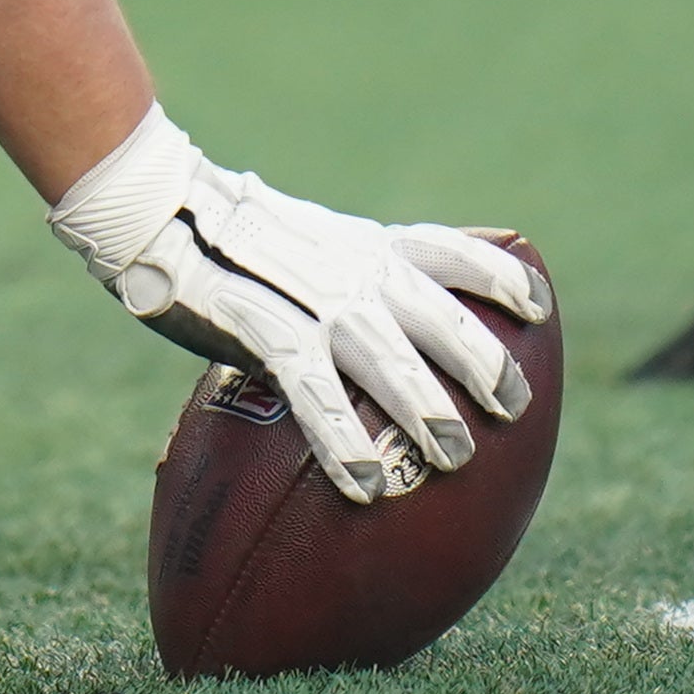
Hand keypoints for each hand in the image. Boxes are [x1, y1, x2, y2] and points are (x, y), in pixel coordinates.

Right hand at [46, 108, 541, 499]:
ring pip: (389, 358)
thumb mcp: (298, 247)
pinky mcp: (265, 329)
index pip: (446, 250)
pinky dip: (344, 439)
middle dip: (483, 361)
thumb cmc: (222, 241)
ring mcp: (312, 298)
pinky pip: (316, 394)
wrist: (157, 210)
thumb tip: (361, 343)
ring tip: (458, 455)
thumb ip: (335, 285)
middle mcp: (351, 267)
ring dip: (427, 408)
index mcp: (361, 244)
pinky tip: (365, 483)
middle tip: (515, 407)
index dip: (496, 275)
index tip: (536, 305)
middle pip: (437, 314)